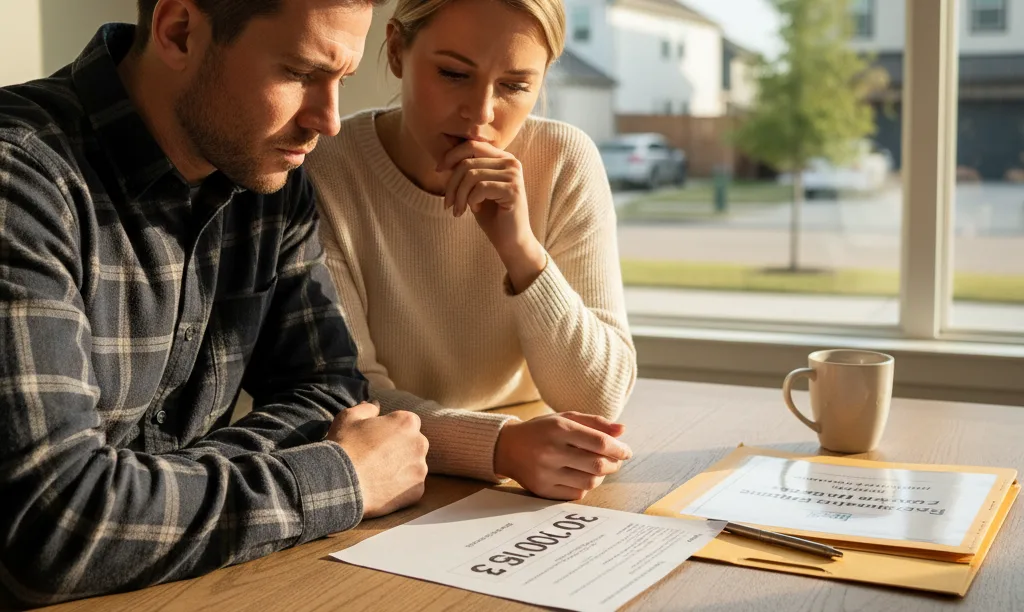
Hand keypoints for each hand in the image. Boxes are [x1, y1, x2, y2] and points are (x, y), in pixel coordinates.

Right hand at [327, 402, 428, 518]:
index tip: (376, 439)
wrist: (340, 482)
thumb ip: (367, 408)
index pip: (407, 422)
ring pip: (413, 466)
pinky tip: (381, 488)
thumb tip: (376, 404)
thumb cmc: (344, 446)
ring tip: (377, 474)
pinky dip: (400, 488)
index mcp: (407, 422)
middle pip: (413, 444)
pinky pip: (411, 487)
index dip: (391, 430)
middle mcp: (420, 443)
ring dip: (400, 468)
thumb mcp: (349, 417)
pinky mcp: (417, 491)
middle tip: (376, 457)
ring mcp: (420, 468)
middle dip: (400, 448)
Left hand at [437, 140, 545, 292]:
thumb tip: (445, 154)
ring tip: (459, 210)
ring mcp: (514, 175)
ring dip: (459, 196)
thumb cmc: (491, 216)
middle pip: (468, 161)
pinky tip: (475, 210)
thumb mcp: (474, 189)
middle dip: (452, 184)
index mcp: (502, 158)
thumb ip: (466, 170)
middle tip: (447, 204)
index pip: (472, 145)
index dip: (451, 156)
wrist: (511, 241)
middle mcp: (511, 162)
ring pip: (472, 175)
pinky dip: (471, 200)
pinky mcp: (513, 190)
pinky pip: (480, 188)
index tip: (438, 171)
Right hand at [493, 412, 631, 500]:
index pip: (600, 442)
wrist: (507, 447)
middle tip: (616, 461)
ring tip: (599, 468)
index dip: (619, 449)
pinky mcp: (542, 490)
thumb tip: (622, 431)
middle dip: (614, 464)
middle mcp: (551, 451)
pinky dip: (585, 487)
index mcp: (559, 428)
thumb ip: (595, 423)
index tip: (626, 451)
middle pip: (597, 465)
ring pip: (590, 482)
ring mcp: (546, 473)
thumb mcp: (565, 418)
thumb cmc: (543, 430)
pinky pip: (576, 494)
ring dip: (601, 476)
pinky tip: (582, 476)